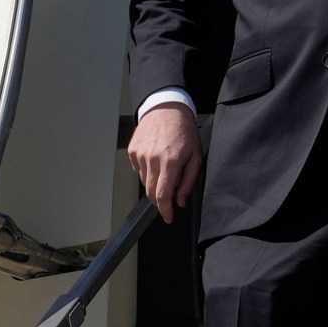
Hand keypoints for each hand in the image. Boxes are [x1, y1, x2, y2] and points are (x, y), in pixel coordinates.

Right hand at [129, 103, 202, 221]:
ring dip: (153, 185)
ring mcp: (140, 155)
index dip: (165, 211)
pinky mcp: (132, 151)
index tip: (168, 217)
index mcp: (171, 161)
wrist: (166, 108)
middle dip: (159, 202)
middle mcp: (152, 159)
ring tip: (164, 172)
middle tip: (168, 201)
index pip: (163, 195)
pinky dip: (147, 173)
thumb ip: (188, 182)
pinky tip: (155, 162)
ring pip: (144, 182)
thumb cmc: (184, 131)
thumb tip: (179, 201)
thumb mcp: (195, 156)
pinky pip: (138, 170)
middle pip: (150, 193)